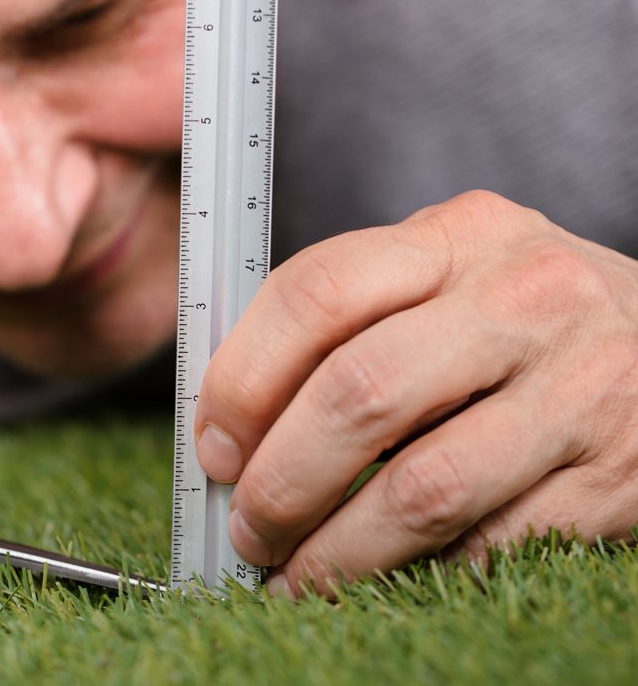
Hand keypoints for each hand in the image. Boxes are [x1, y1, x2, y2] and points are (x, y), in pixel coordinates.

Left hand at [195, 190, 637, 596]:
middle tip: (247, 528)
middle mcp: (524, 297)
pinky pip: (486, 544)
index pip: (315, 292)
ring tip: (294, 574)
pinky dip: (416, 573)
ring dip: (335, 552)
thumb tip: (232, 423)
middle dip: (279, 482)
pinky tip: (381, 576)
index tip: (213, 445)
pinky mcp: (616, 475)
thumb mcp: (448, 278)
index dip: (242, 380)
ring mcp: (579, 387)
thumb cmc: (526, 321)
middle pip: (358, 394)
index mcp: (458, 235)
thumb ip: (350, 320)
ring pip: (419, 489)